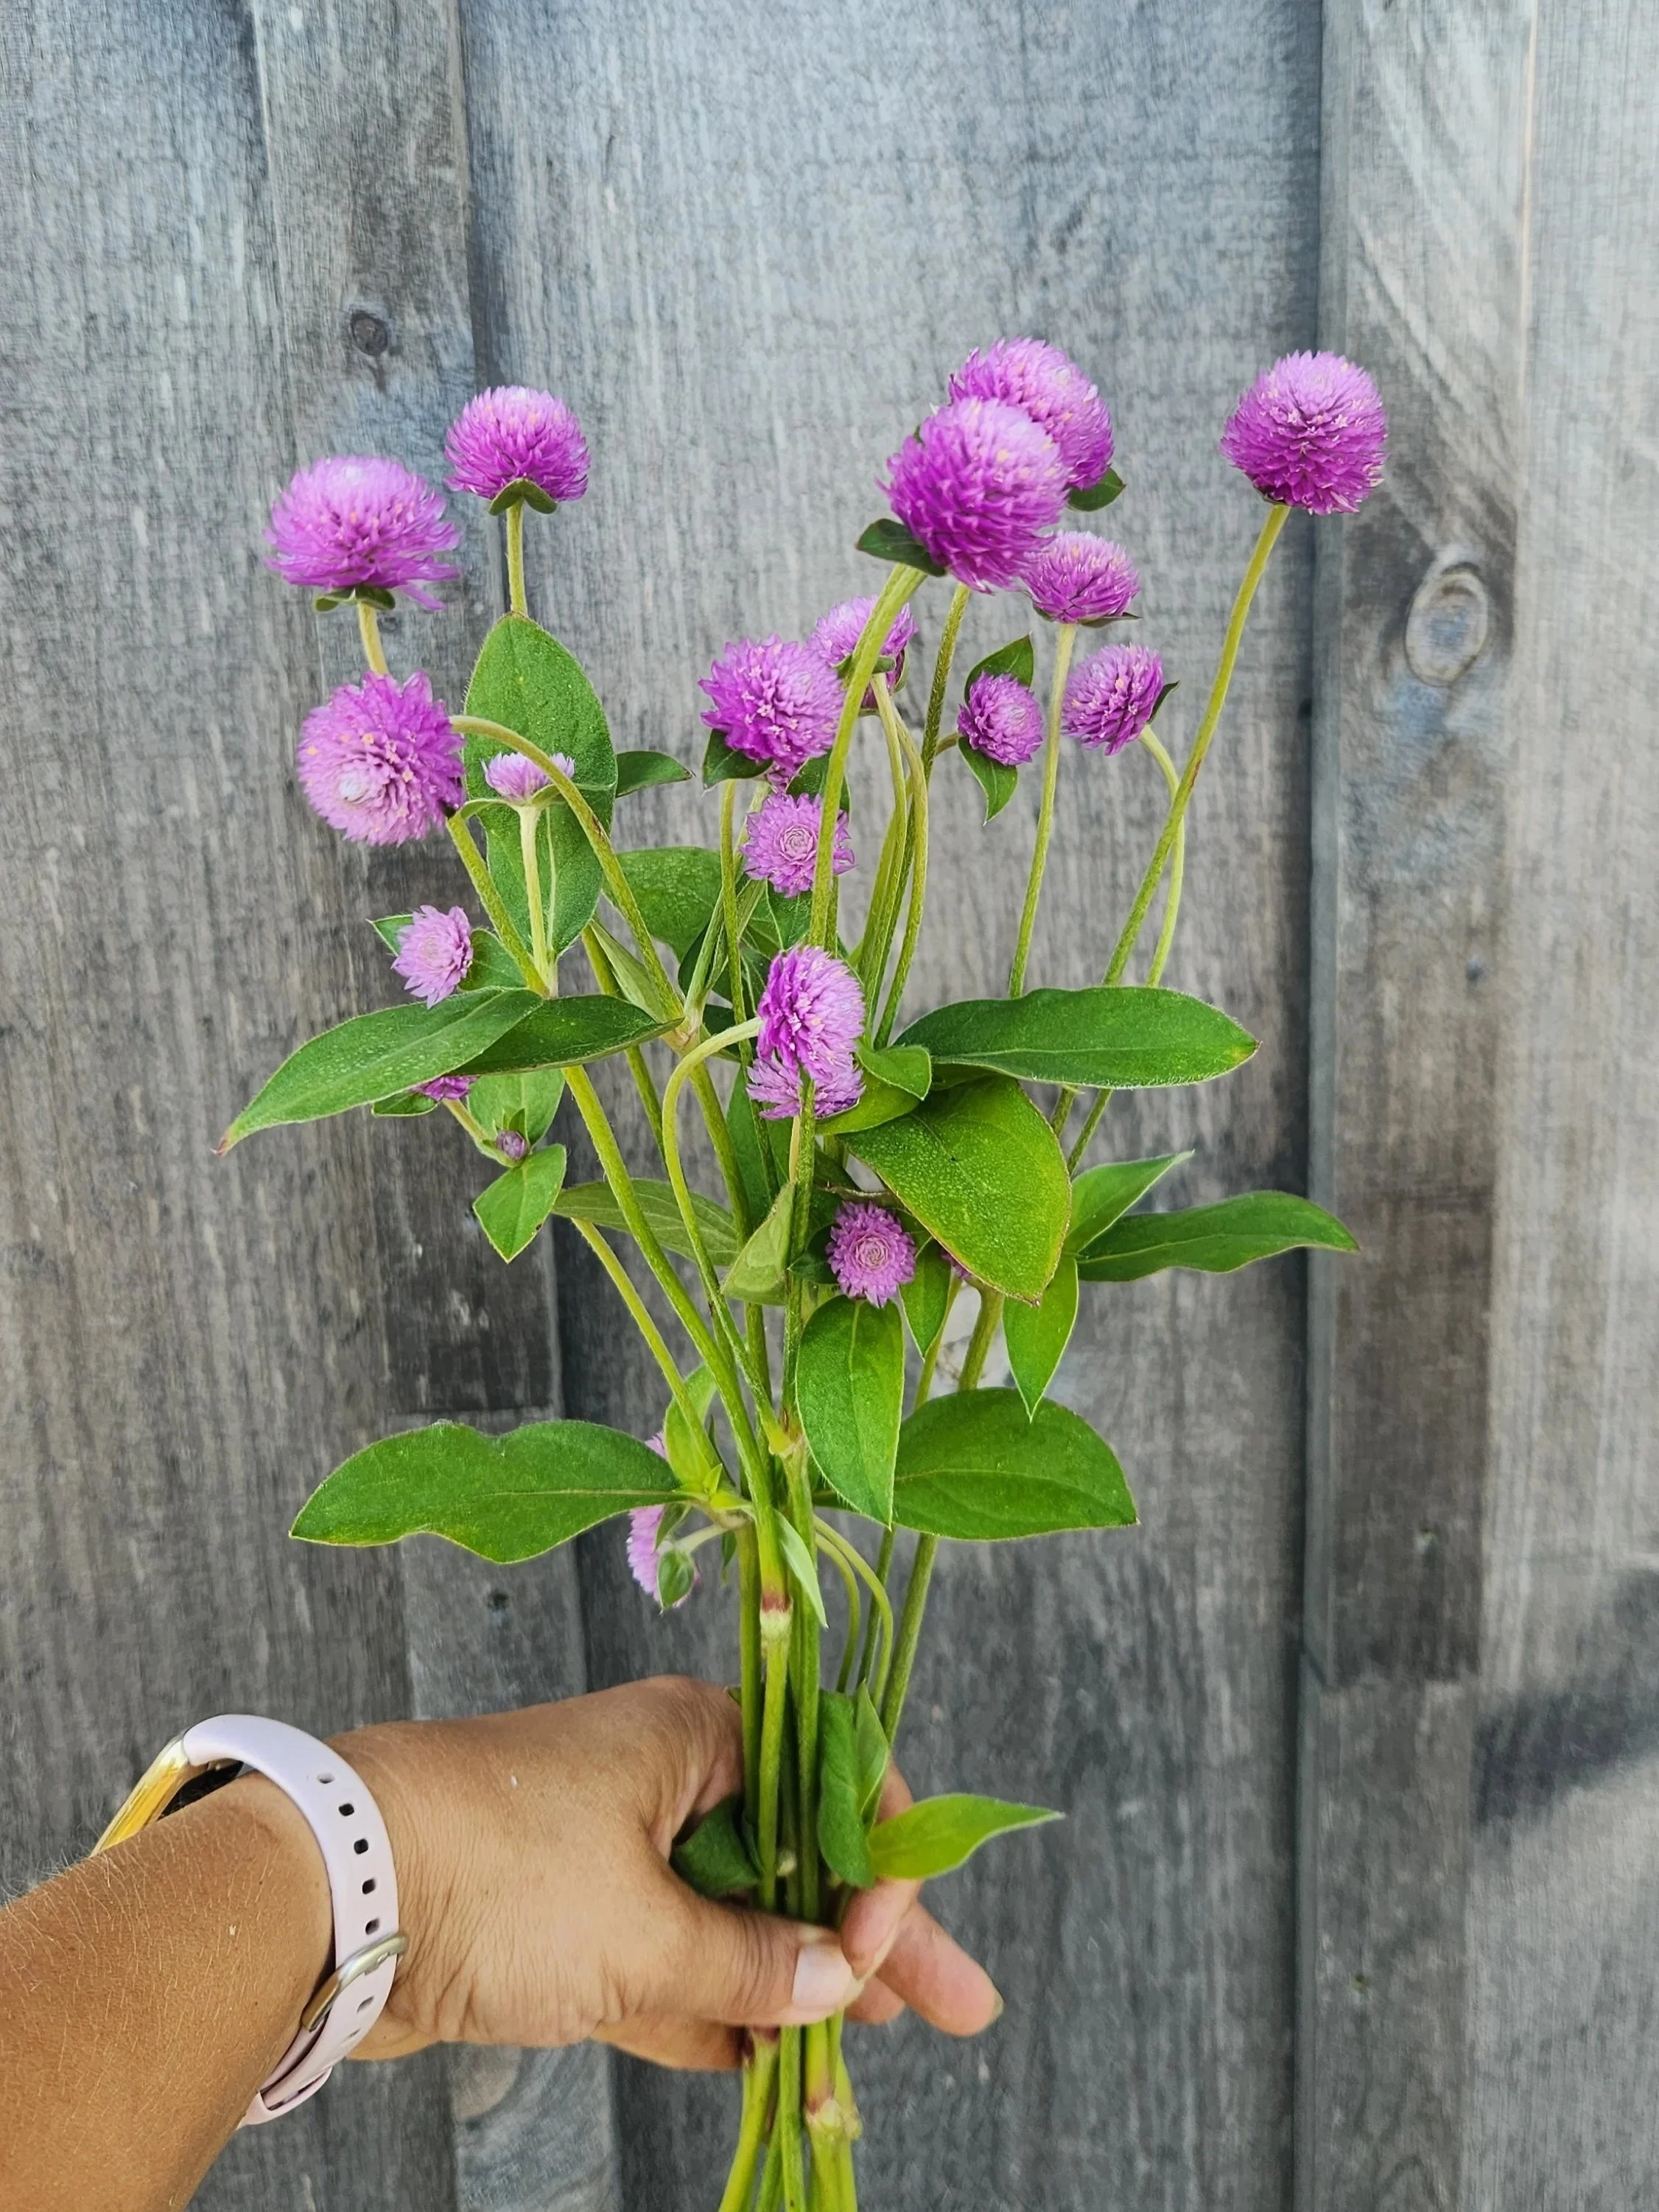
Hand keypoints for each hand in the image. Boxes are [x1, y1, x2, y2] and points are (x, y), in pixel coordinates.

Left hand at [337, 1675, 1000, 2069]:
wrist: (329, 1887)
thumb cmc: (501, 1870)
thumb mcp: (644, 1933)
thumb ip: (750, 1968)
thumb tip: (836, 1984)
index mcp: (698, 1737)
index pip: (831, 1785)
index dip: (880, 1866)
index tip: (897, 1948)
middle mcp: (666, 1783)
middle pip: (796, 1861)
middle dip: (869, 1940)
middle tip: (954, 2007)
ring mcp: (615, 1854)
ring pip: (735, 1922)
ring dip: (794, 1990)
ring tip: (868, 2054)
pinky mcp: (566, 1923)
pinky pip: (669, 1970)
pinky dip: (717, 2016)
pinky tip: (774, 2066)